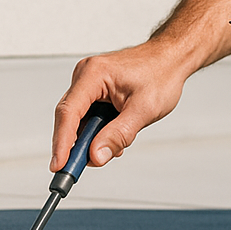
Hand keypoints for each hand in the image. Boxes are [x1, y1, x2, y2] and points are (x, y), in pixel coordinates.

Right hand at [50, 40, 190, 170]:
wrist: (172, 58)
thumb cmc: (162, 74)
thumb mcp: (144, 109)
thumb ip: (119, 134)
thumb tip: (96, 156)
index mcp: (94, 73)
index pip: (69, 112)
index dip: (62, 142)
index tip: (59, 165)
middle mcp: (86, 75)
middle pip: (69, 117)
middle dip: (75, 146)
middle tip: (77, 170)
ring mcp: (89, 81)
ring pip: (79, 119)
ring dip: (92, 138)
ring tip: (114, 147)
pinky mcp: (95, 89)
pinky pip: (88, 115)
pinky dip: (99, 130)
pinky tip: (116, 135)